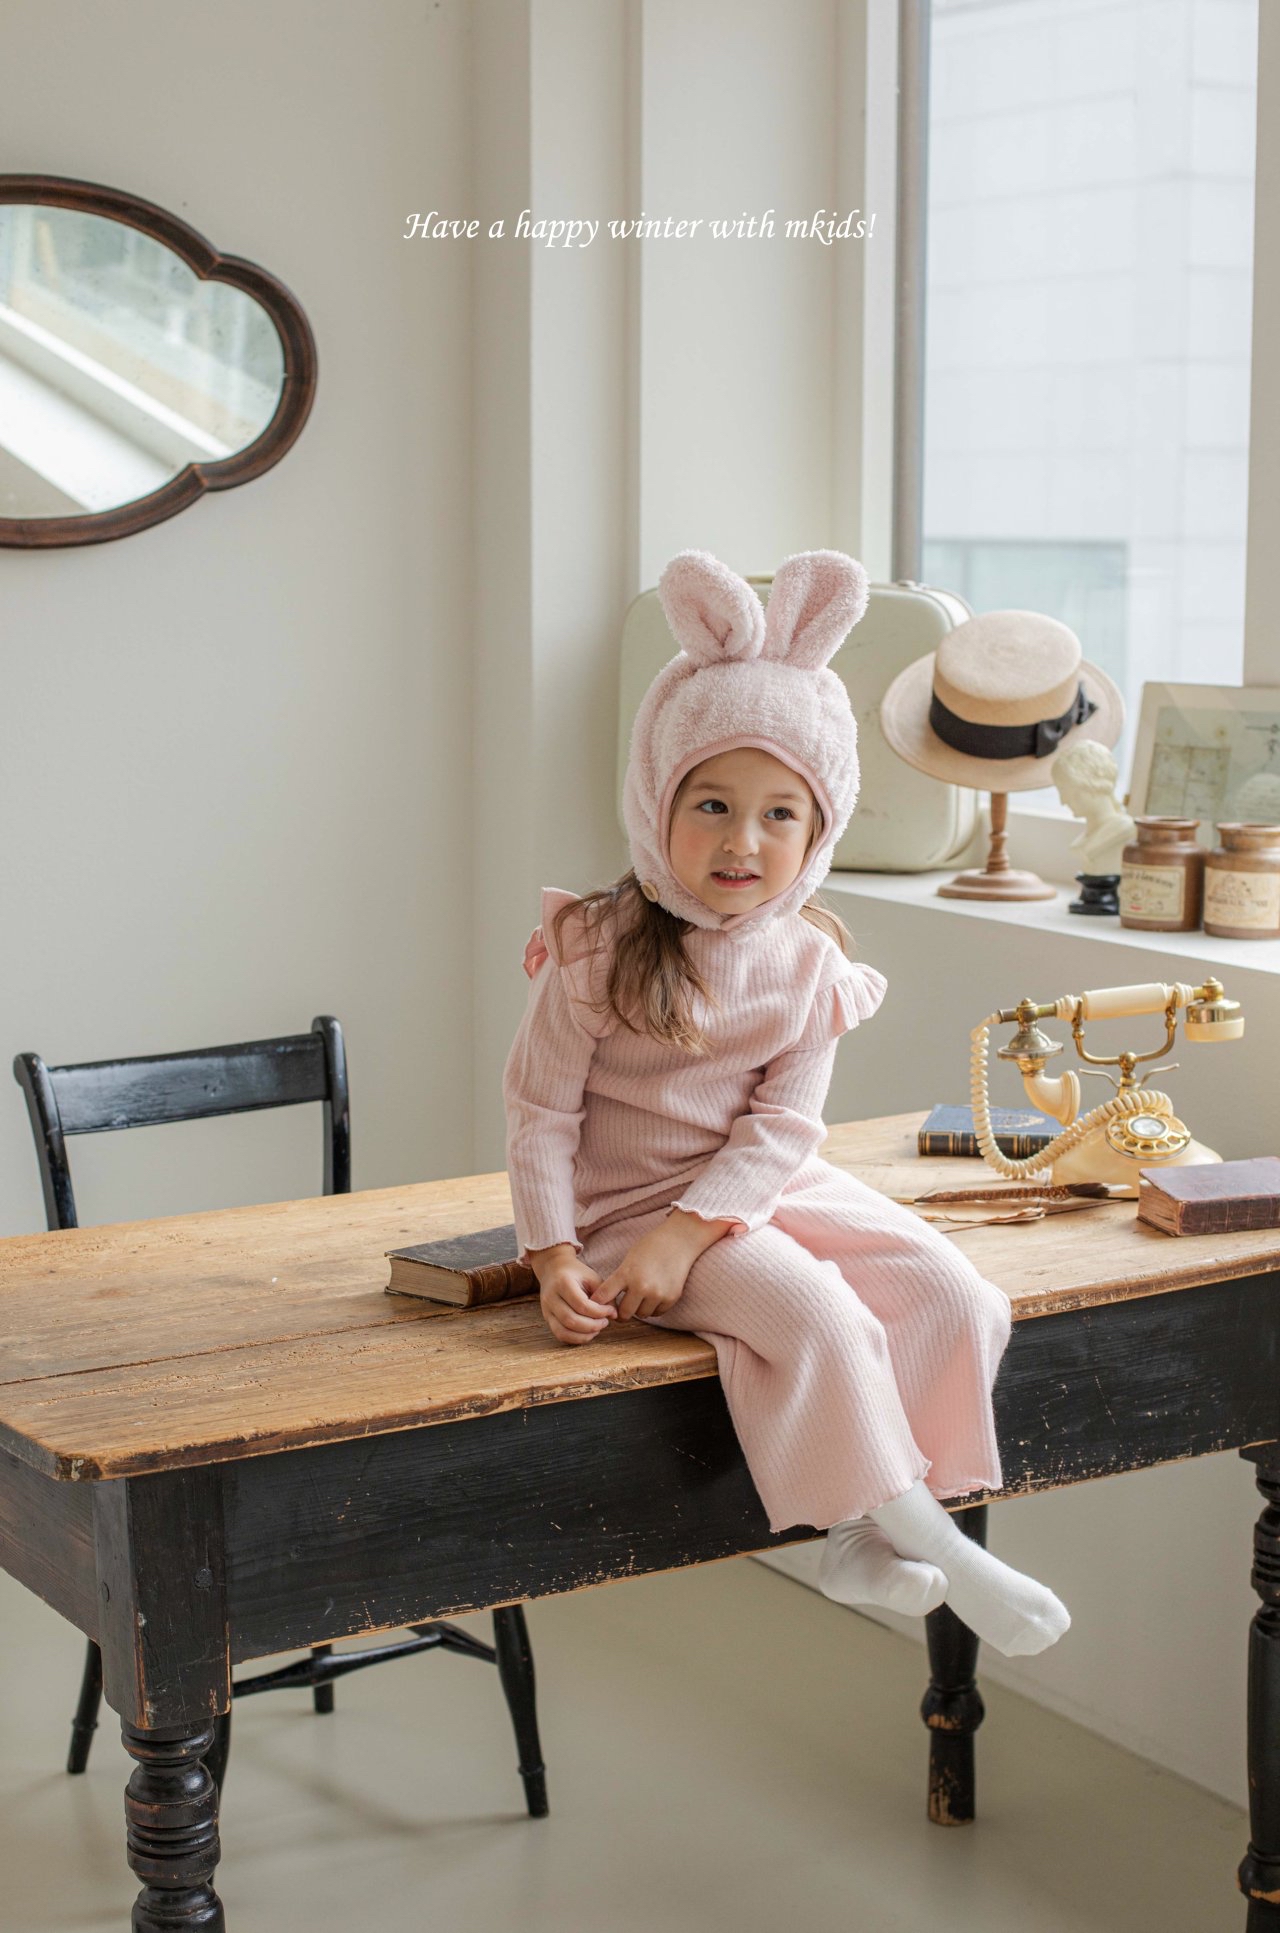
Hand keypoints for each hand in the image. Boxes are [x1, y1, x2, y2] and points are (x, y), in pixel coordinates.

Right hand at [527, 1243, 618, 1346]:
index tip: (611, 1311)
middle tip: (605, 1322)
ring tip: (597, 1328)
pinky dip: (575, 1339)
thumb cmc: (577, 1274)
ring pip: (564, 1331)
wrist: (554, 1269)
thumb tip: (614, 1315)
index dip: (599, 1312)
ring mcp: (546, 1310)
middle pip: (571, 1320)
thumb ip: (605, 1295)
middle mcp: (551, 1297)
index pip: (582, 1305)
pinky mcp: (547, 1319)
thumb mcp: (593, 1278)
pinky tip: (588, 1333)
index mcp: (563, 1283)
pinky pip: (560, 1335)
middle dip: (592, 1325)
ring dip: (584, 1335)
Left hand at [599, 1210, 733, 1320]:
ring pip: (641, 1315)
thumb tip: (605, 1300)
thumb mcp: (629, 1259)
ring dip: (639, 1309)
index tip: (597, 1306)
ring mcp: (657, 1294)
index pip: (604, 1296)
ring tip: (641, 1297)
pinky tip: (655, 1295)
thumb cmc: (650, 1247)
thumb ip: (618, 1279)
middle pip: (624, 1313)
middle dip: (622, 1311)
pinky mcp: (671, 1298)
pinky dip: (654, 1308)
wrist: (678, 1241)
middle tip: (622, 1307)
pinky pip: (657, 1313)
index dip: (598, 1303)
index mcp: (626, 1273)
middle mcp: (641, 1286)